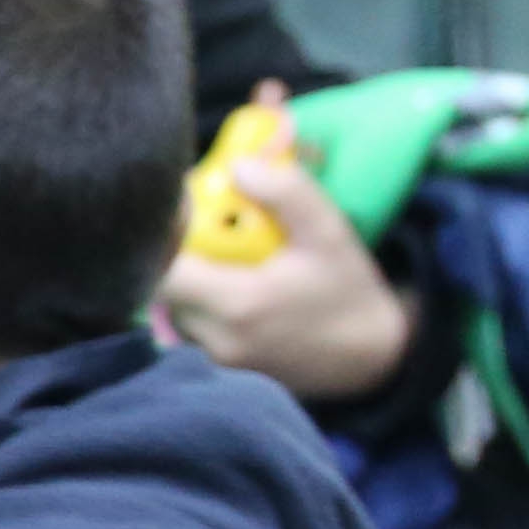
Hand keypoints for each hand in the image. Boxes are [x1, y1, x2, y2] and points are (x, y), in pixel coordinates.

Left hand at [154, 134, 416, 400]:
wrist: (369, 358)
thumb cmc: (348, 292)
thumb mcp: (330, 234)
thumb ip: (287, 194)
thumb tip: (238, 166)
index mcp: (238, 303)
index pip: (161, 268)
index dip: (161, 234)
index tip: (185, 210)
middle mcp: (216, 336)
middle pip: (159, 284)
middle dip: (176, 251)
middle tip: (208, 228)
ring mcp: (214, 355)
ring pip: (171, 304)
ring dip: (188, 276)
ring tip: (228, 257)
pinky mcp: (219, 363)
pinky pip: (190, 321)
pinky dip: (201, 298)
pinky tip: (236, 286)